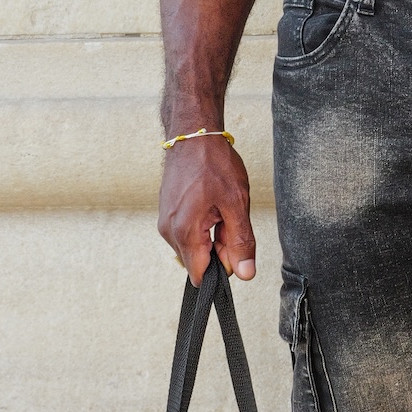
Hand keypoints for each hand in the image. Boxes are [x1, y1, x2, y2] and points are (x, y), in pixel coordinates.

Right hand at [158, 136, 257, 282]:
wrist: (192, 136)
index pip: (200, 275)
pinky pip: (188, 233)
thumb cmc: (213, 164)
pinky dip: (204, 226)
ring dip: (212, 236)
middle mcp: (169, 232)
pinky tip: (211, 204)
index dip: (222, 268)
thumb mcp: (237, 203)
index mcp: (184, 232)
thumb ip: (241, 242)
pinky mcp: (168, 214)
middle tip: (230, 218)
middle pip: (199, 260)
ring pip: (195, 246)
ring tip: (219, 207)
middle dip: (219, 249)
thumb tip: (245, 273)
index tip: (234, 247)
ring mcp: (166, 223)